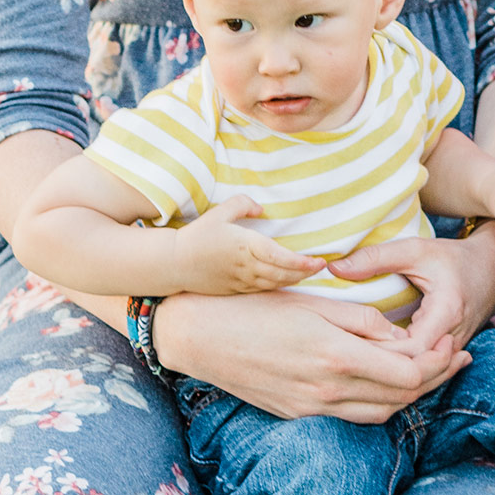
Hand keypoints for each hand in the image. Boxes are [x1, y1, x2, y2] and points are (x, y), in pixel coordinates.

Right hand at [152, 286, 470, 423]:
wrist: (199, 335)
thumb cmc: (256, 306)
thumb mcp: (315, 302)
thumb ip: (362, 322)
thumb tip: (399, 337)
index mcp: (336, 355)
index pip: (409, 374)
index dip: (438, 361)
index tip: (452, 340)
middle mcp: (328, 390)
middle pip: (402, 398)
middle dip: (436, 379)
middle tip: (458, 357)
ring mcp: (312, 409)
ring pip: (381, 414)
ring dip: (412, 396)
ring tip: (435, 372)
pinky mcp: (298, 415)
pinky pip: (353, 417)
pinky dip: (380, 404)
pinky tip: (390, 385)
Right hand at [174, 196, 324, 293]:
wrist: (174, 264)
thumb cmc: (197, 236)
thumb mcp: (220, 212)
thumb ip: (243, 204)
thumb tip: (261, 209)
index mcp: (246, 246)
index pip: (281, 257)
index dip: (302, 262)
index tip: (319, 261)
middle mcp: (247, 267)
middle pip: (283, 274)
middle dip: (305, 272)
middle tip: (321, 266)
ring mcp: (241, 281)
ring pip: (275, 284)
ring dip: (294, 280)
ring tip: (309, 272)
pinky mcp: (235, 290)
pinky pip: (263, 290)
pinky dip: (279, 286)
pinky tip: (287, 281)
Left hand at [329, 227, 494, 359]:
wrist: (493, 270)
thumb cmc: (452, 258)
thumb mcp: (415, 250)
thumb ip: (376, 258)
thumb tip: (334, 268)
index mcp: (446, 313)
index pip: (411, 350)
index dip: (380, 350)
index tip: (349, 341)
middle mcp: (452, 339)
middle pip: (412, 369)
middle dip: (377, 365)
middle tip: (340, 358)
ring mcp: (452, 352)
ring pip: (417, 377)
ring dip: (386, 372)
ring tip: (350, 364)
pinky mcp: (448, 357)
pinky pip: (422, 373)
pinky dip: (397, 371)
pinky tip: (370, 365)